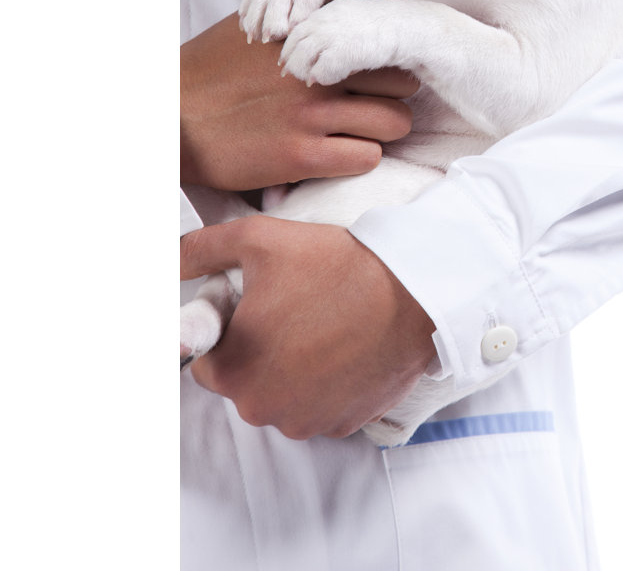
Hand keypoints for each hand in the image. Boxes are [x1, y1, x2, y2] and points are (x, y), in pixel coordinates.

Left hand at [180, 216, 435, 438]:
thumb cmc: (337, 264)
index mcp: (234, 371)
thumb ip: (200, 250)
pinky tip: (348, 345)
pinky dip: (329, 381)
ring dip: (295, 367)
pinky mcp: (346, 422)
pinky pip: (322, 404)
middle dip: (262, 348)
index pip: (207, 360)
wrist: (414, 289)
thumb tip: (167, 259)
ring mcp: (309, 421)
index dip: (230, 327)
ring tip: (326, 322)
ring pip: (285, 394)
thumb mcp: (259, 238)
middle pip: (246, 380)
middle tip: (296, 306)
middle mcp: (264, 409)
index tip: (259, 303)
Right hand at [181, 12, 419, 190]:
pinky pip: (367, 158)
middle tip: (377, 106)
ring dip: (383, 130)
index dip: (389, 61)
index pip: (383, 44)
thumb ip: (326, 10)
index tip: (380, 74)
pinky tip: (341, 154)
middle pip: (402, 84)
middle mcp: (317, 74)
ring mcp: (311, 116)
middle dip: (395, 96)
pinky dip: (361, 157)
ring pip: (394, 123)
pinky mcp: (301, 156)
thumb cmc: (217, 70)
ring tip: (362, 132)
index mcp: (310, 39)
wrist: (171, 118)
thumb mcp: (268, 29)